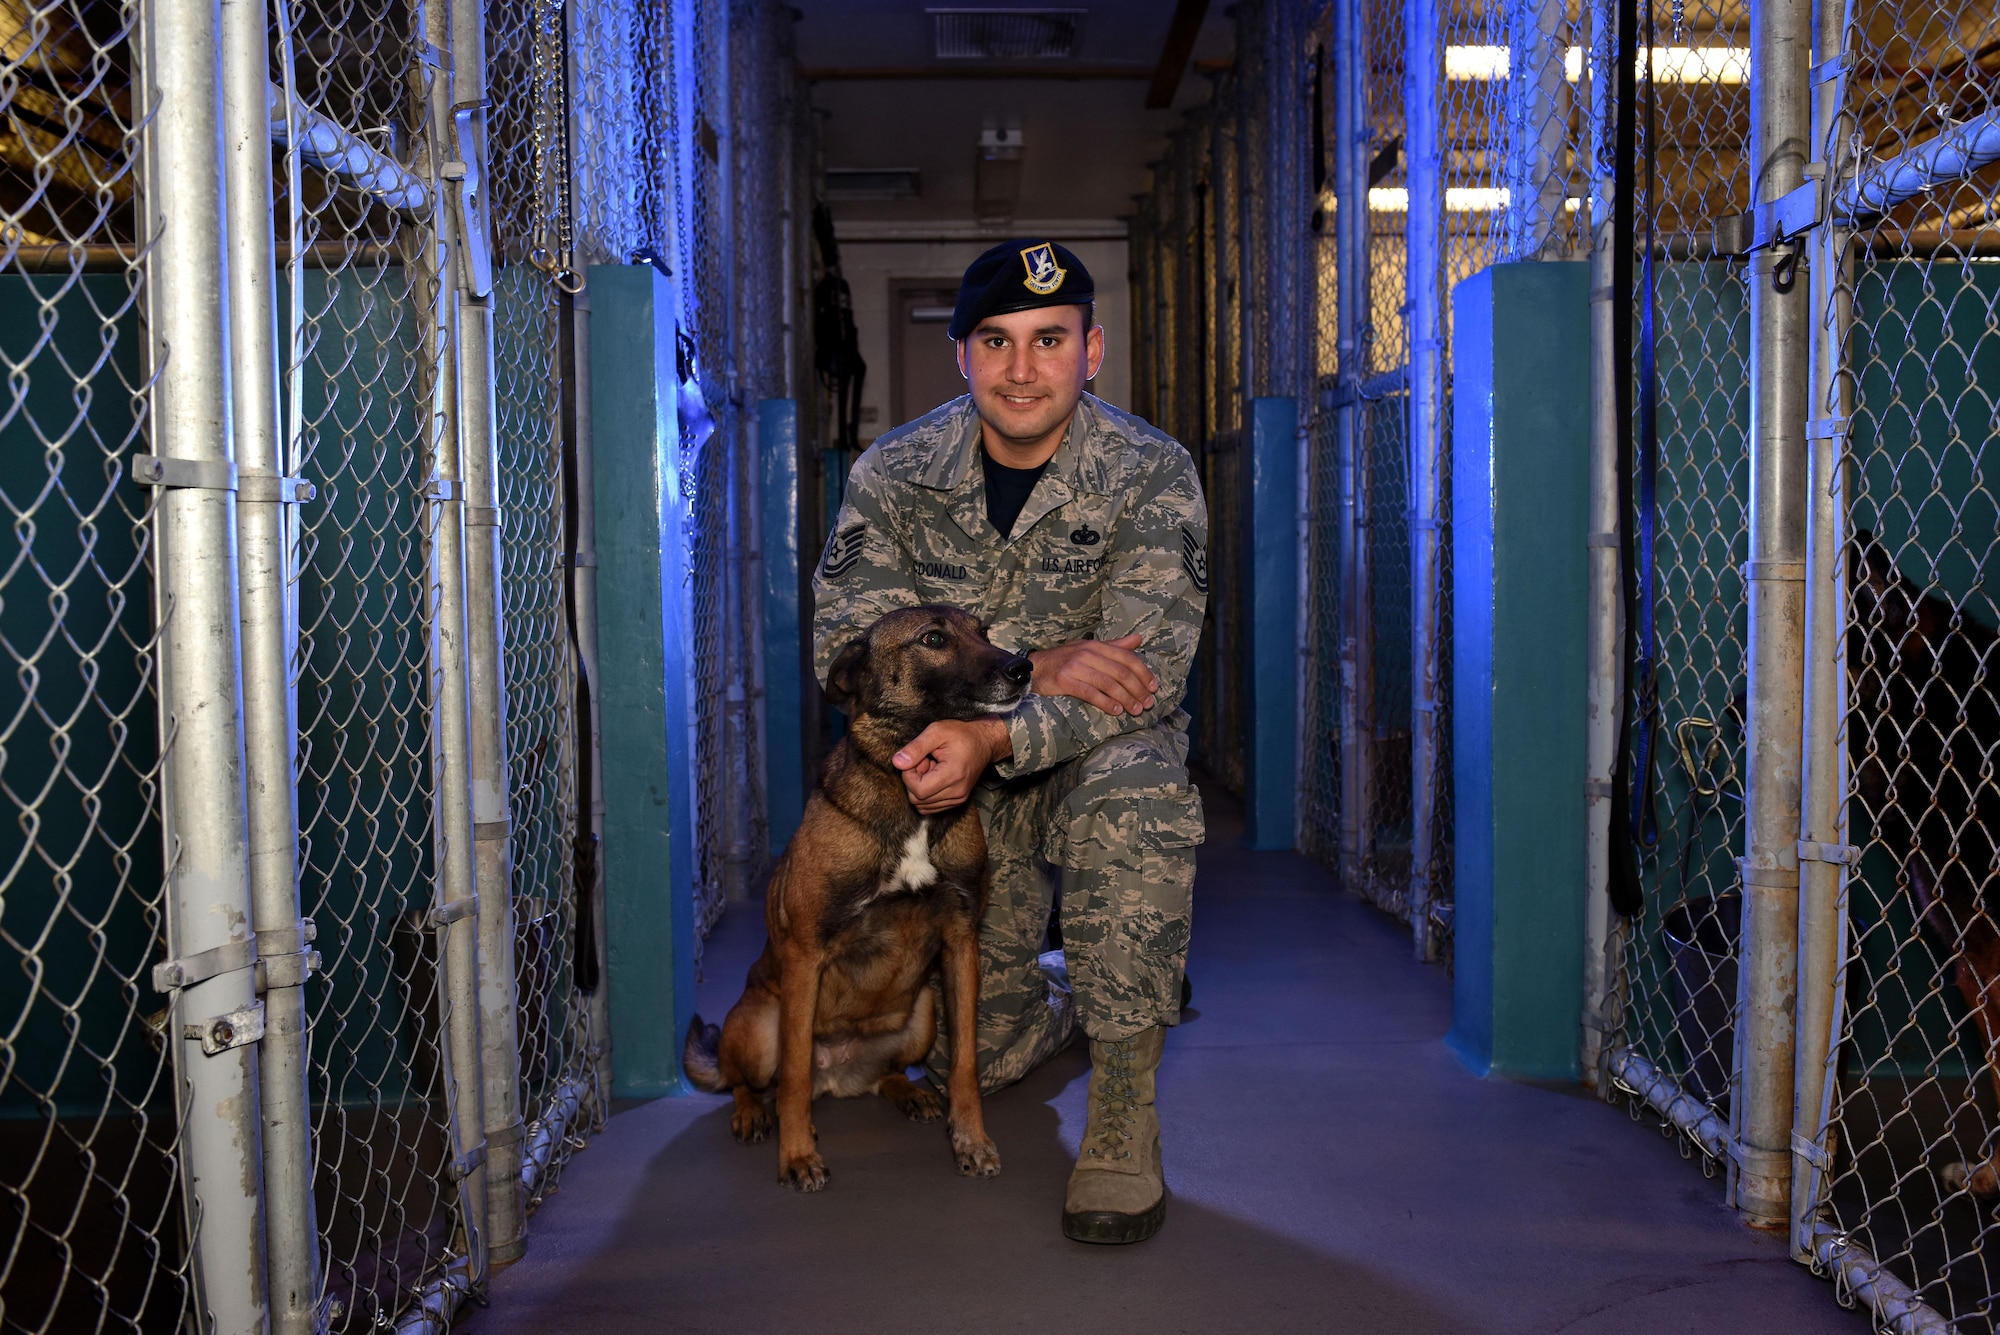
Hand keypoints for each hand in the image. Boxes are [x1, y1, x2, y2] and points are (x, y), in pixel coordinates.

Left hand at [894, 718, 1010, 813]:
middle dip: (913, 781)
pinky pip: (931, 806)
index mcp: (953, 775)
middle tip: (923, 761)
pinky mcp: (956, 801)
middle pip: (918, 800)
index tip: (916, 760)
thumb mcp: (936, 732)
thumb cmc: (961, 734)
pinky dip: (926, 793)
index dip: (908, 776)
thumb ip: (916, 748)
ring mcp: (958, 799)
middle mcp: (957, 792)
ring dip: (919, 787)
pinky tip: (934, 776)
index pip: (918, 791)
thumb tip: (897, 763)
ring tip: (930, 768)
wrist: (984, 742)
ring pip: (922, 805)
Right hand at [1027, 633, 1157, 715]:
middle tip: (1147, 704)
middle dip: (1137, 690)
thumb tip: (1139, 638)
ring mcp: (1076, 666)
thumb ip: (1115, 646)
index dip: (1143, 673)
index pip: (1126, 658)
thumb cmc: (1066, 660)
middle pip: (1120, 672)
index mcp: (1096, 645)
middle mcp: (1087, 653)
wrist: (1035, 668)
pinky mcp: (1065, 680)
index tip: (1153, 687)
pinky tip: (1115, 710)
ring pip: (1108, 684)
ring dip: (1125, 699)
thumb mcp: (1090, 649)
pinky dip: (1106, 702)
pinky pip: (1090, 693)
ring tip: (1135, 710)